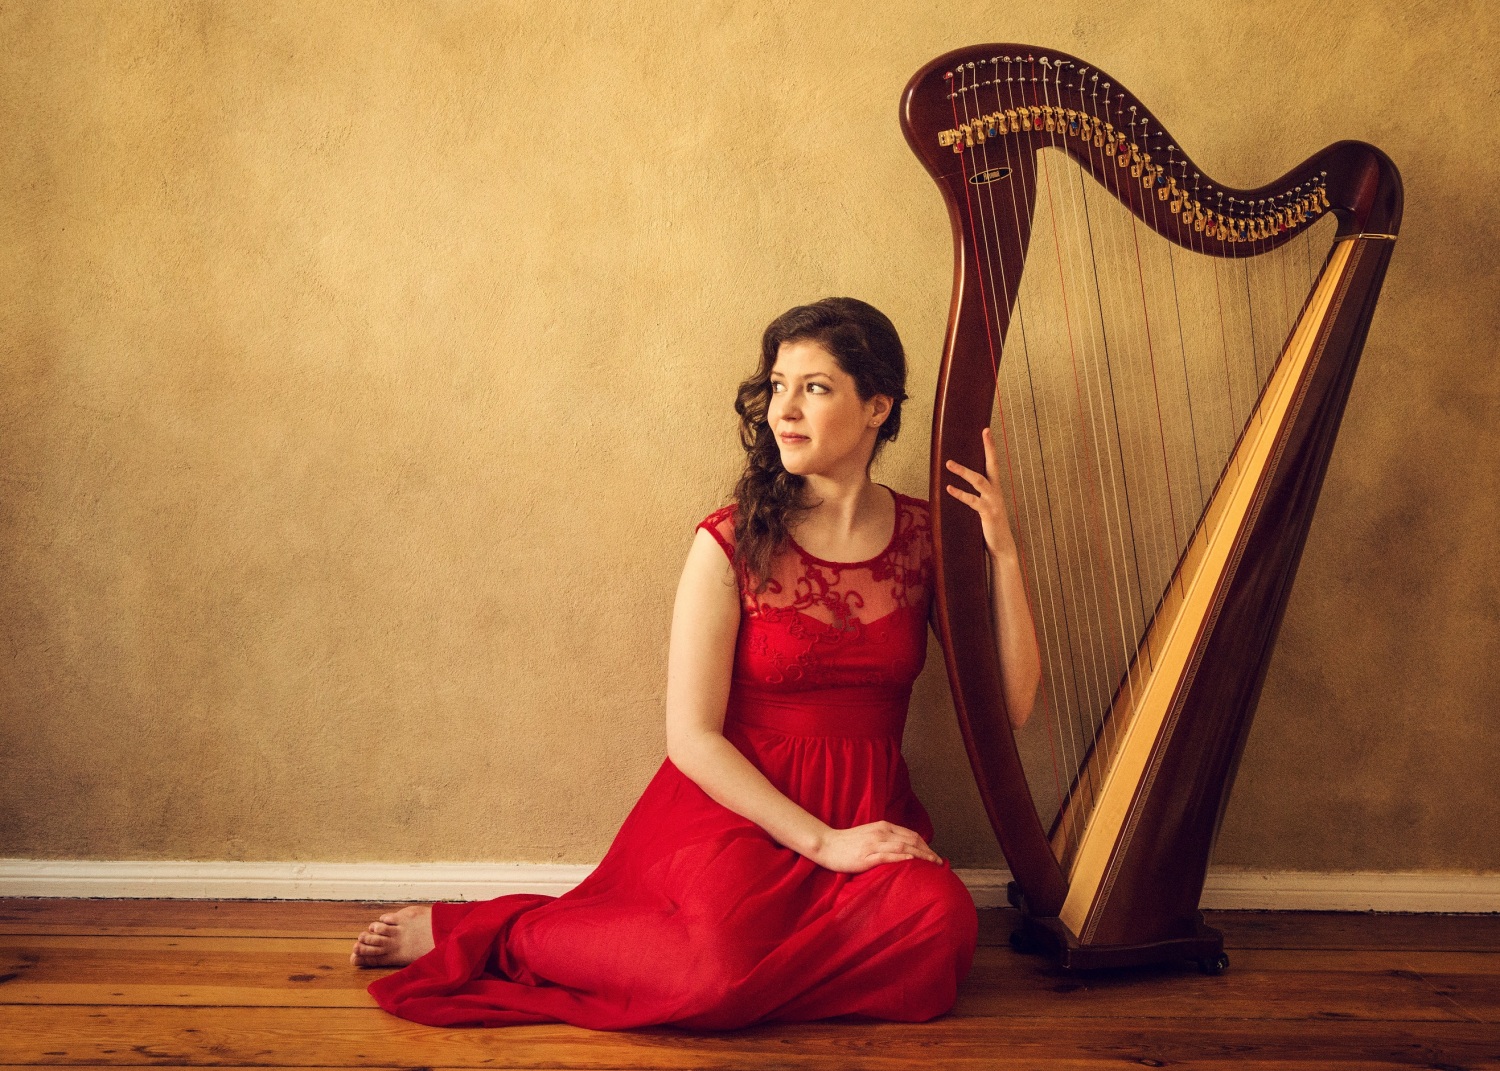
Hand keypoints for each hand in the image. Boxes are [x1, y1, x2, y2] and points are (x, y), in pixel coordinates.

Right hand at [811, 821, 943, 873]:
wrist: (826, 844)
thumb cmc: (848, 842)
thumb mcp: (870, 835)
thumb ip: (886, 838)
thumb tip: (903, 847)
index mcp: (883, 826)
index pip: (911, 834)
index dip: (926, 845)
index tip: (934, 855)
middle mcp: (881, 832)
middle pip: (911, 840)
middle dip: (928, 851)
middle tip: (939, 863)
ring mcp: (874, 844)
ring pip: (903, 848)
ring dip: (921, 856)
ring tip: (933, 865)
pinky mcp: (867, 856)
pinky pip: (888, 856)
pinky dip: (902, 858)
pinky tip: (912, 862)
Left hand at [945, 427, 1018, 561]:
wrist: (1002, 547)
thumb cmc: (991, 526)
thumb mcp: (985, 507)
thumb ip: (978, 495)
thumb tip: (961, 484)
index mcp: (995, 489)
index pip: (993, 463)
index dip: (991, 447)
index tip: (986, 430)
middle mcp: (996, 492)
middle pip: (993, 465)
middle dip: (989, 447)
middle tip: (984, 431)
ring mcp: (993, 502)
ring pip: (979, 480)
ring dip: (963, 471)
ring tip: (949, 463)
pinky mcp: (988, 513)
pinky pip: (973, 501)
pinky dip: (960, 494)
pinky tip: (949, 489)